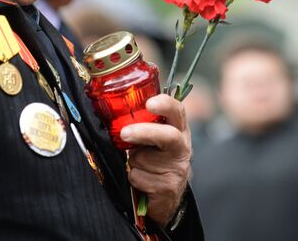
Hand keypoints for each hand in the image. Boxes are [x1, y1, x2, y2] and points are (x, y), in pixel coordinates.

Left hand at [120, 94, 190, 226]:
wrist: (166, 195)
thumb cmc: (155, 158)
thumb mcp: (152, 137)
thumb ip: (142, 123)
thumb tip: (115, 113)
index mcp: (178, 128)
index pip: (177, 111)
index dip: (165, 104)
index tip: (149, 104)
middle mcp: (182, 147)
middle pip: (167, 136)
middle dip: (144, 133)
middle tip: (124, 133)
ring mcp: (178, 169)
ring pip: (144, 159)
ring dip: (133, 161)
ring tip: (139, 164)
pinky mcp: (169, 188)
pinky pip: (140, 178)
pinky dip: (133, 177)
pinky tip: (142, 180)